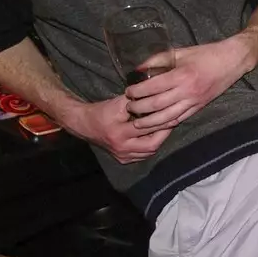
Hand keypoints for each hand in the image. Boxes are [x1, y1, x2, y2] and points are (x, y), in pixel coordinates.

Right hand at [54, 95, 174, 164]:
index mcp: (119, 133)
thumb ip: (138, 101)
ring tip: (166, 128)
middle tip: (172, 122)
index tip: (173, 114)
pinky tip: (155, 136)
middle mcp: (121, 147)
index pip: (147, 128)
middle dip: (164, 134)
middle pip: (151, 146)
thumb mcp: (119, 103)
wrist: (85, 124)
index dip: (162, 121)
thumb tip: (158, 97)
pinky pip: (142, 156)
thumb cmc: (102, 111)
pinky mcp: (122, 159)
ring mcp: (121, 156)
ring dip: (159, 140)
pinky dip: (150, 146)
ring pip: (148, 152)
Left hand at [124, 37, 251, 133]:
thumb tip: (138, 69)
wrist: (232, 61)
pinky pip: (180, 119)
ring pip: (167, 118)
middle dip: (139, 108)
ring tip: (138, 122)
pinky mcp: (199, 107)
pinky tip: (156, 125)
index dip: (137, 92)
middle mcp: (187, 91)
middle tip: (129, 107)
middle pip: (157, 105)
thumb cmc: (206, 54)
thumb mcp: (181, 52)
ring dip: (150, 122)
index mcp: (182, 75)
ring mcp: (194, 101)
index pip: (153, 87)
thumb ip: (158, 59)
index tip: (128, 92)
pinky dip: (166, 124)